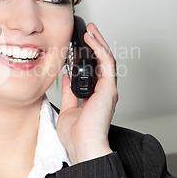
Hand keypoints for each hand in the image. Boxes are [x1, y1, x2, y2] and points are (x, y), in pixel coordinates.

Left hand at [56, 23, 117, 163]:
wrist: (82, 146)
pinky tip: (91, 39)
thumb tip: (67, 78)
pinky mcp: (108, 87)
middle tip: (88, 32)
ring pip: (106, 59)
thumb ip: (69, 93)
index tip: (80, 45)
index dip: (89, 56)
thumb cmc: (76, 136)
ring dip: (98, 42)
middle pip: (102, 62)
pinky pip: (106, 62)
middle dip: (96, 45)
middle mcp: (104, 92)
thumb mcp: (68, 109)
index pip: (94, 71)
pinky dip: (99, 48)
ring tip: (90, 31)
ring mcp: (108, 89)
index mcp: (95, 97)